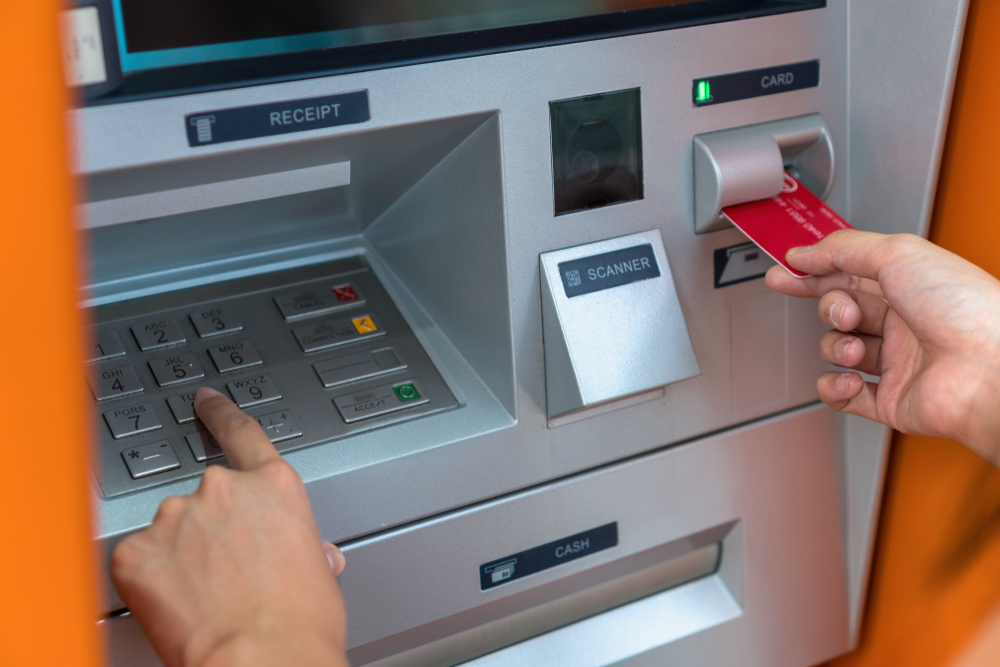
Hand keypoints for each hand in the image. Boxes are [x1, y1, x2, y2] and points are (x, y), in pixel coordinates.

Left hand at [111, 388, 348, 666]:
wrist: (261, 660)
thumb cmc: (299, 625)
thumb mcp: (319, 572)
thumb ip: (304, 544)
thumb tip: (307, 557)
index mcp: (273, 487)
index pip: (241, 433)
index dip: (220, 414)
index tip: (205, 402)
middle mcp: (223, 489)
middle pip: (204, 498)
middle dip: (208, 532)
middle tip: (225, 576)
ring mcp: (176, 517)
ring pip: (168, 532)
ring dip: (178, 558)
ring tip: (202, 600)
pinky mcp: (136, 552)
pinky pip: (137, 561)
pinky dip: (150, 582)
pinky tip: (175, 607)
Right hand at [766, 230, 999, 464]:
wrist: (991, 369)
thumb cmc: (964, 308)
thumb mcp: (898, 253)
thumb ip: (844, 248)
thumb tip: (804, 253)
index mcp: (909, 286)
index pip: (848, 274)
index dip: (811, 273)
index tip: (785, 272)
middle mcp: (905, 323)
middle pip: (840, 311)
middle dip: (829, 310)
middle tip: (844, 312)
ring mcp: (898, 363)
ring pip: (839, 351)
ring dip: (835, 347)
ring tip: (856, 349)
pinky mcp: (891, 401)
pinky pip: (843, 396)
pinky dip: (835, 388)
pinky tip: (849, 380)